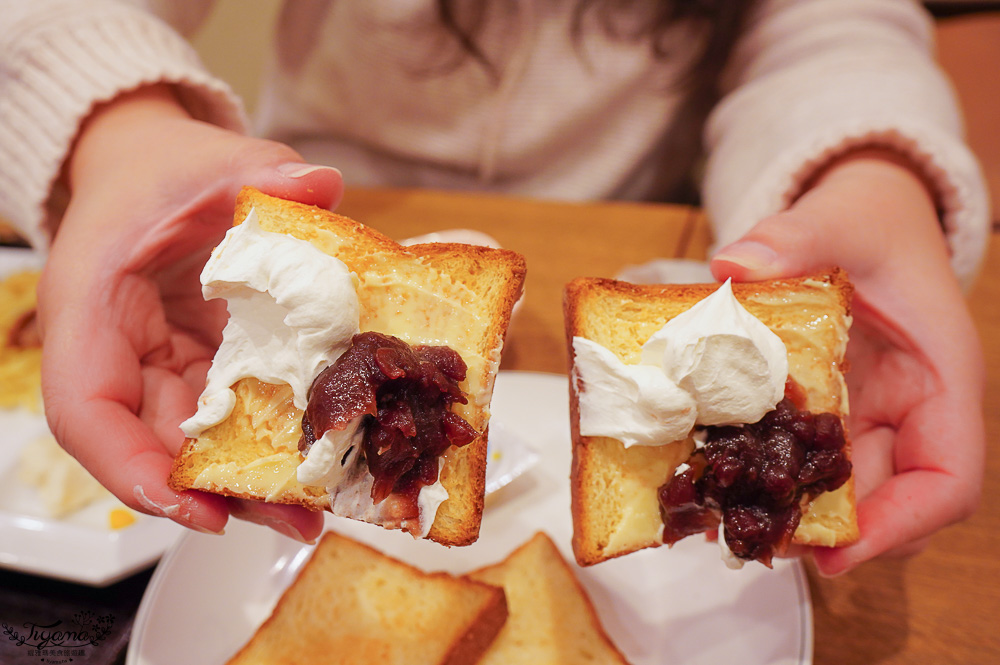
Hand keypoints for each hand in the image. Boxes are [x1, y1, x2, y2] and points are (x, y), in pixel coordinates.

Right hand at [38, 85, 342, 540]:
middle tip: (296, 515)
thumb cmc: (158, 173)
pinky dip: (270, 436)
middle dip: (219, 491)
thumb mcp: (208, 161)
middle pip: (151, 446)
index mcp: (91, 309)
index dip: (134, 470)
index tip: (199, 505)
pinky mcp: (201, 367)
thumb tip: (319, 185)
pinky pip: (230, 414)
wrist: (152, 173)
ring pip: (195, 442)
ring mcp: (161, 366)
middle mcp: (120, 354)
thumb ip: (259, 169)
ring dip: (252, 477)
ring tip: (321, 501)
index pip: (88, 411)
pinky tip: (324, 449)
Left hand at [710, 149, 984, 575]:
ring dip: (786, 507)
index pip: (947, 480)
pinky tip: (710, 468)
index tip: (836, 551)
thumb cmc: (872, 224)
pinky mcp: (822, 412)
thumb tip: (733, 266)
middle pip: (882, 501)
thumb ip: (795, 238)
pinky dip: (760, 466)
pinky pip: (798, 455)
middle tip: (751, 540)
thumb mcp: (841, 220)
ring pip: (835, 488)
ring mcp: (862, 417)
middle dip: (822, 530)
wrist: (860, 221)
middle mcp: (907, 413)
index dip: (898, 526)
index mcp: (940, 380)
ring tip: (722, 514)